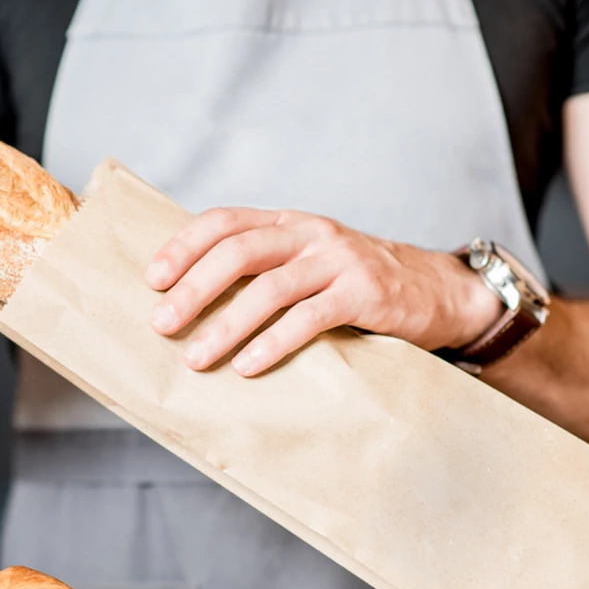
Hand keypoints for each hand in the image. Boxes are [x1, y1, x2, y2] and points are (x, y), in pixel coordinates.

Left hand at [144, 208, 502, 375]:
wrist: (436, 291)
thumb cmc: (357, 285)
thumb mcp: (309, 263)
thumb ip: (265, 270)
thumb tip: (191, 302)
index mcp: (289, 224)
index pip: (225, 221)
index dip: (184, 246)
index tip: (151, 279)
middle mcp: (310, 233)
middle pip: (239, 251)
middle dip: (194, 288)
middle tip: (162, 324)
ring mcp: (339, 261)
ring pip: (270, 288)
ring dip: (226, 325)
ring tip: (197, 357)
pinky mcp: (364, 294)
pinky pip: (310, 317)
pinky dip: (274, 343)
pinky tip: (248, 366)